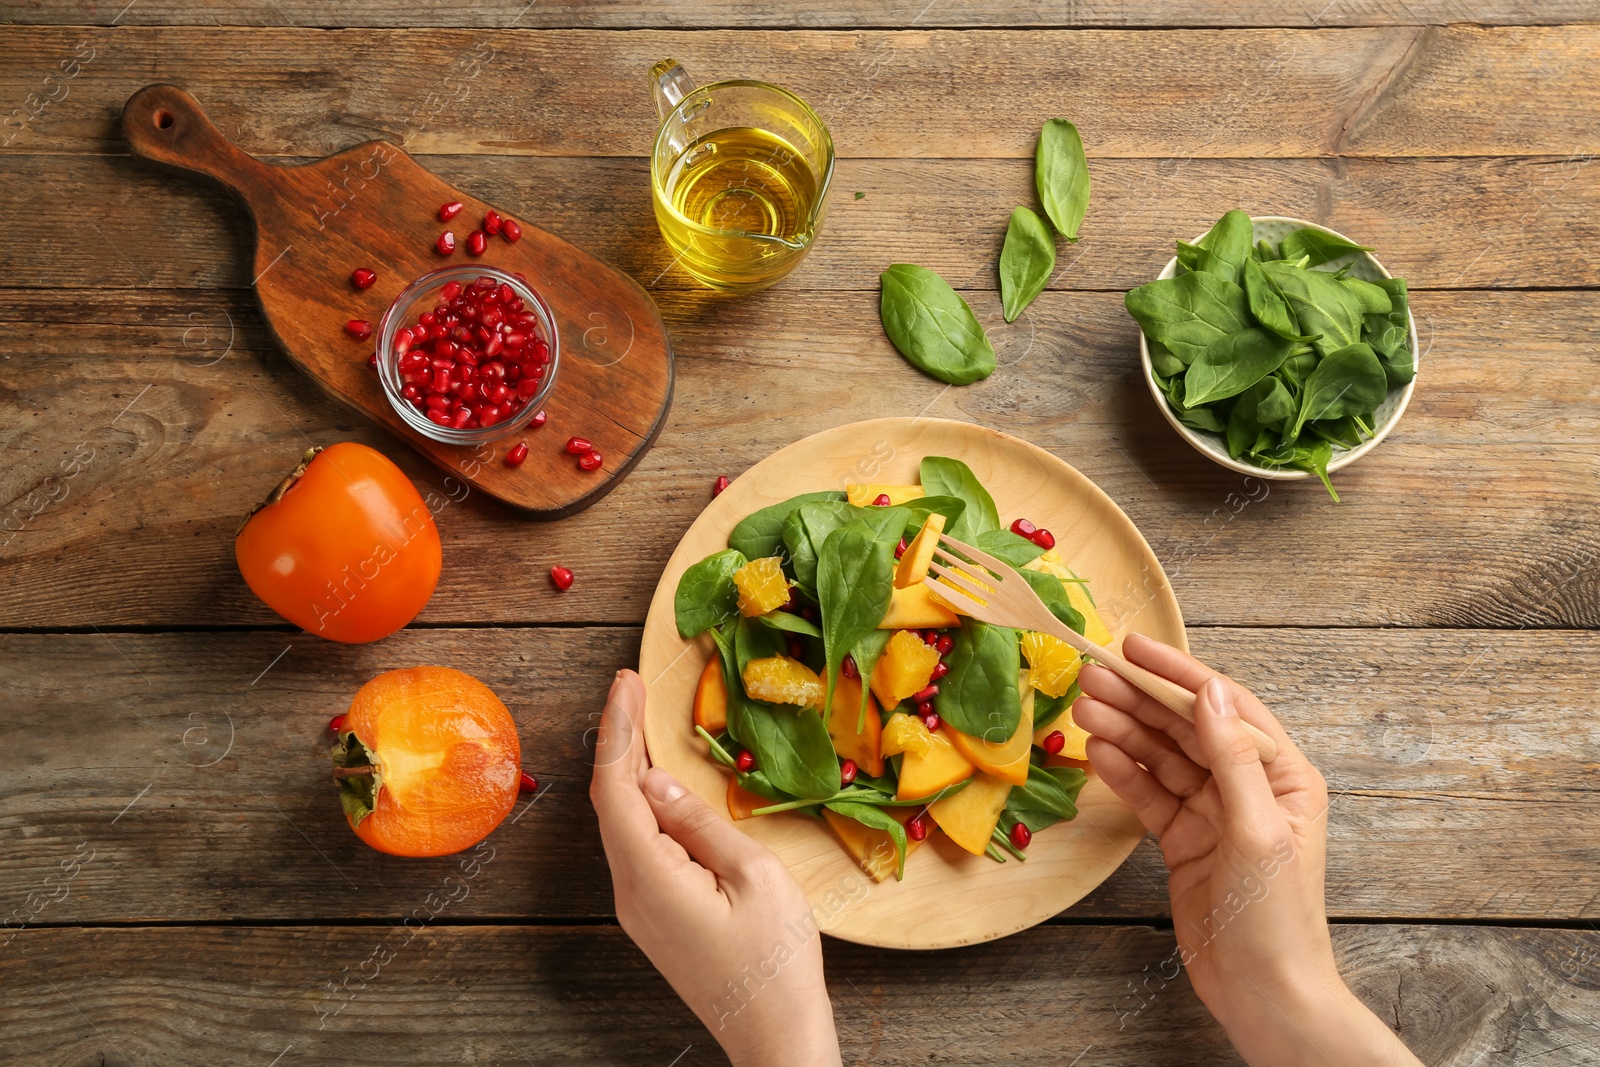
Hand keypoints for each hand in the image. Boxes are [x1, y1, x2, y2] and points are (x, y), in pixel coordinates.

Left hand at [589, 670, 841, 1066]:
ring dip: (629, 769)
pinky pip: (639, 846)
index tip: (626, 682)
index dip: (617, 728)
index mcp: (649, 876)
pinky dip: (644, 803)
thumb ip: (699, 823)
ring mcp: (639, 907)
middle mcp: (630, 891)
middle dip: (619, 739)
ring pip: (623, 823)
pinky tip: (660, 782)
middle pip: (611, 801)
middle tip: (633, 686)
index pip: (616, 786)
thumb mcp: (754, 876)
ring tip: (643, 720)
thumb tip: (659, 780)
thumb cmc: (776, 960)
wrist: (774, 1034)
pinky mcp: (655, 917)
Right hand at [1074, 635, 1420, 1066]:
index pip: (1224, 707)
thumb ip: (1231, 759)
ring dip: (1124, 732)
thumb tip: (1209, 691)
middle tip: (1090, 678)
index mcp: (1283, 774)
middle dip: (1140, 701)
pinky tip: (1098, 754)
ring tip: (1084, 710)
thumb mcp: (1258, 831)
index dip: (1177, 674)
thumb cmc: (1276, 917)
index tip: (1132, 649)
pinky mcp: (1184, 840)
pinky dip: (1124, 773)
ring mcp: (1213, 812)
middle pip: (1186, 728)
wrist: (1264, 992)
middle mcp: (1249, 785)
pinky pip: (1150, 795)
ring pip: (1163, 758)